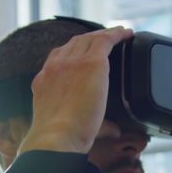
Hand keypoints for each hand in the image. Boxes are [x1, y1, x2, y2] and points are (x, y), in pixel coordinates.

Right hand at [18, 26, 133, 155]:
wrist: (56, 138)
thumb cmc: (60, 139)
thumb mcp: (68, 125)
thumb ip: (93, 124)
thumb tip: (114, 131)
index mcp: (45, 79)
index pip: (59, 57)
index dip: (74, 51)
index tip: (84, 53)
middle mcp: (56, 66)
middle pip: (75, 43)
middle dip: (90, 39)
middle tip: (105, 40)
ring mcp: (72, 62)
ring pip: (90, 39)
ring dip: (104, 35)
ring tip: (117, 34)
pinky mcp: (91, 63)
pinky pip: (105, 40)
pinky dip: (117, 35)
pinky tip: (126, 33)